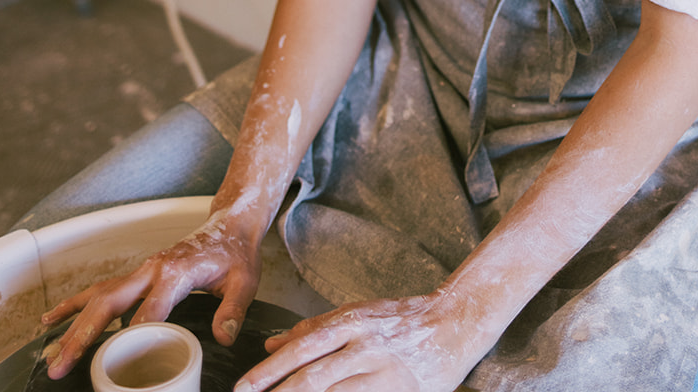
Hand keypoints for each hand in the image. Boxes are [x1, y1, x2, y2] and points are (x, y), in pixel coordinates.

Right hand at [39, 214, 261, 378]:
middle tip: (62, 365)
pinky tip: (53, 319)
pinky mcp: (137, 275)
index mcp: (176, 272)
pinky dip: (75, 304)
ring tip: (50, 352)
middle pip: (109, 303)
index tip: (120, 363)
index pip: (149, 311)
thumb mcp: (245, 281)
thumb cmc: (236, 253)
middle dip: (83, 335)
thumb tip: (223, 336)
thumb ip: (233, 309)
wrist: (230, 224)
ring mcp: (141, 271)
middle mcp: (151, 269)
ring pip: (98, 296)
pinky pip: (100, 290)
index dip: (134, 337)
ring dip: (73, 324)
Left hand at [238, 295, 474, 391]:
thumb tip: (271, 345)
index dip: (270, 370)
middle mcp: (364, 344)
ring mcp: (382, 371)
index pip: (302, 348)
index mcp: (351, 321)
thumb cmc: (401, 319)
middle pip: (313, 376)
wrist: (454, 322)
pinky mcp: (398, 391)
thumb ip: (314, 327)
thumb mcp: (356, 313)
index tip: (244, 387)